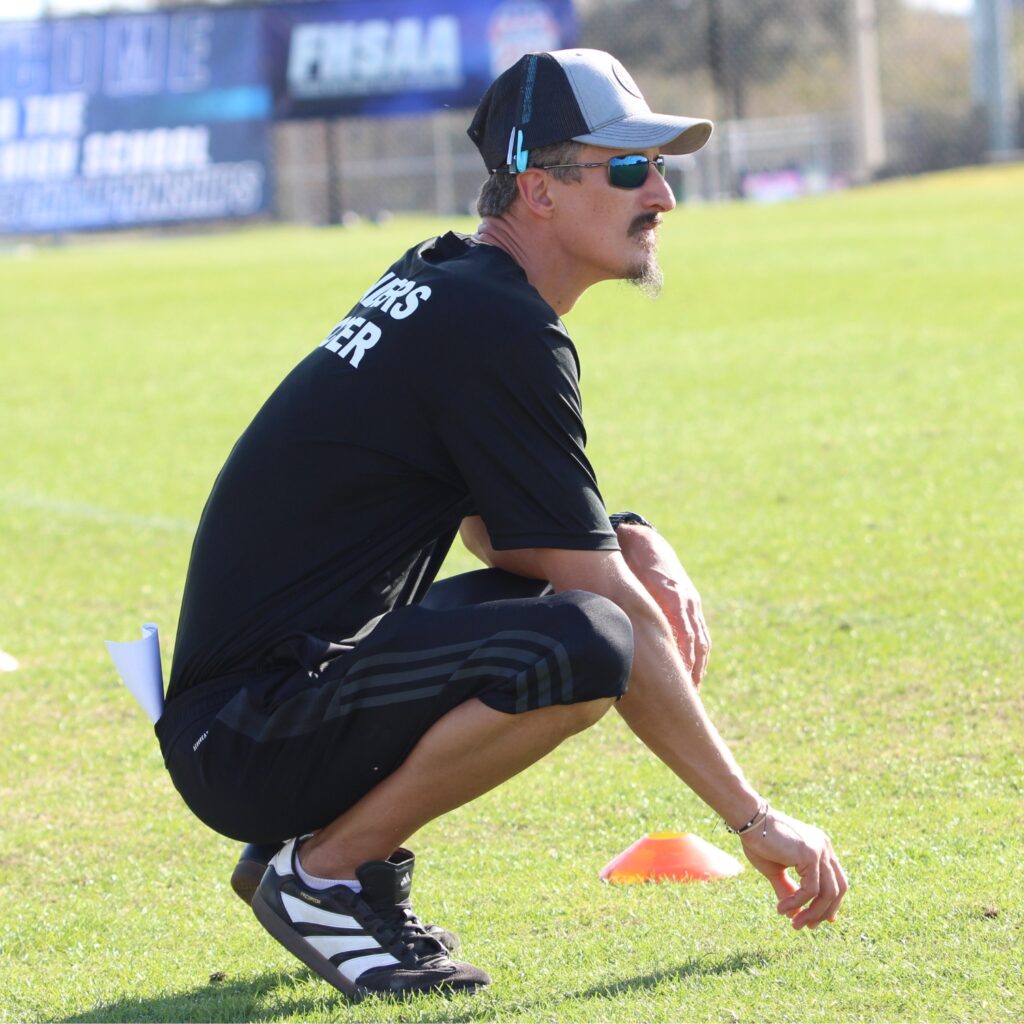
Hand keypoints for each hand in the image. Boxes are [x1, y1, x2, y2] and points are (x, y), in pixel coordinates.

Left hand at [615, 525, 709, 685]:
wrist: (644, 541)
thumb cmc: (630, 565)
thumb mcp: (626, 586)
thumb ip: (628, 611)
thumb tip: (620, 643)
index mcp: (672, 597)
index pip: (683, 636)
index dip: (683, 661)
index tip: (680, 683)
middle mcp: (686, 601)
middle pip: (696, 642)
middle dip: (693, 670)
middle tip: (687, 696)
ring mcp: (692, 602)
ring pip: (701, 640)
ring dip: (698, 666)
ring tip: (693, 690)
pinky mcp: (691, 603)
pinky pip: (700, 633)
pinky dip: (698, 654)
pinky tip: (693, 671)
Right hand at [739, 808, 848, 929]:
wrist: (749, 820)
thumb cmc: (758, 841)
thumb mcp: (775, 870)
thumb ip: (787, 888)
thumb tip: (792, 913)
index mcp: (819, 847)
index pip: (836, 880)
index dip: (831, 903)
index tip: (821, 920)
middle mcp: (824, 847)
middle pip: (837, 889)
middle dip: (823, 912)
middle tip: (805, 926)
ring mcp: (820, 850)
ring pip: (828, 893)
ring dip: (812, 913)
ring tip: (794, 923)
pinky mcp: (810, 855)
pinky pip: (811, 889)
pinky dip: (798, 902)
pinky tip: (782, 908)